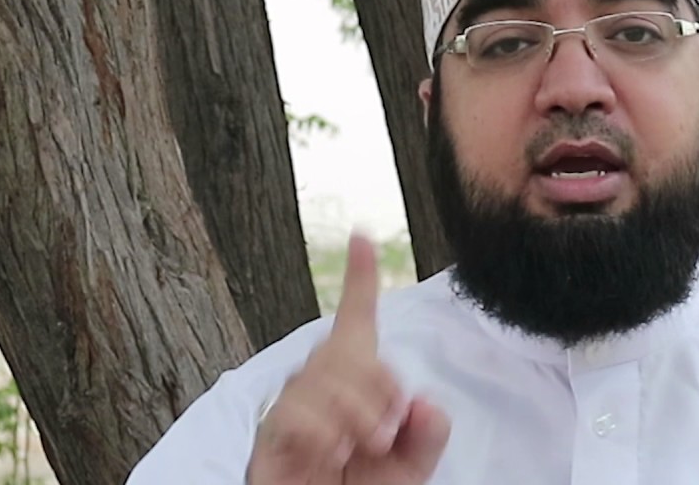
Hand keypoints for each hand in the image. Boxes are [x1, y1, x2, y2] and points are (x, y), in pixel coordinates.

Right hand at [247, 233, 450, 483]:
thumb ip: (427, 435)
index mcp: (356, 383)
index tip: (363, 237)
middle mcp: (319, 384)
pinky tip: (330, 453)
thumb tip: (427, 404)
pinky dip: (323, 434)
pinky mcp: (271, 433)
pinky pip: (296, 414)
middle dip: (377, 388)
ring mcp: (292, 406)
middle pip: (347, 349)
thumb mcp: (409, 467)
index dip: (359, 278)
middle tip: (386, 431)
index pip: (357, 319)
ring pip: (324, 380)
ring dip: (354, 414)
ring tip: (361, 447)